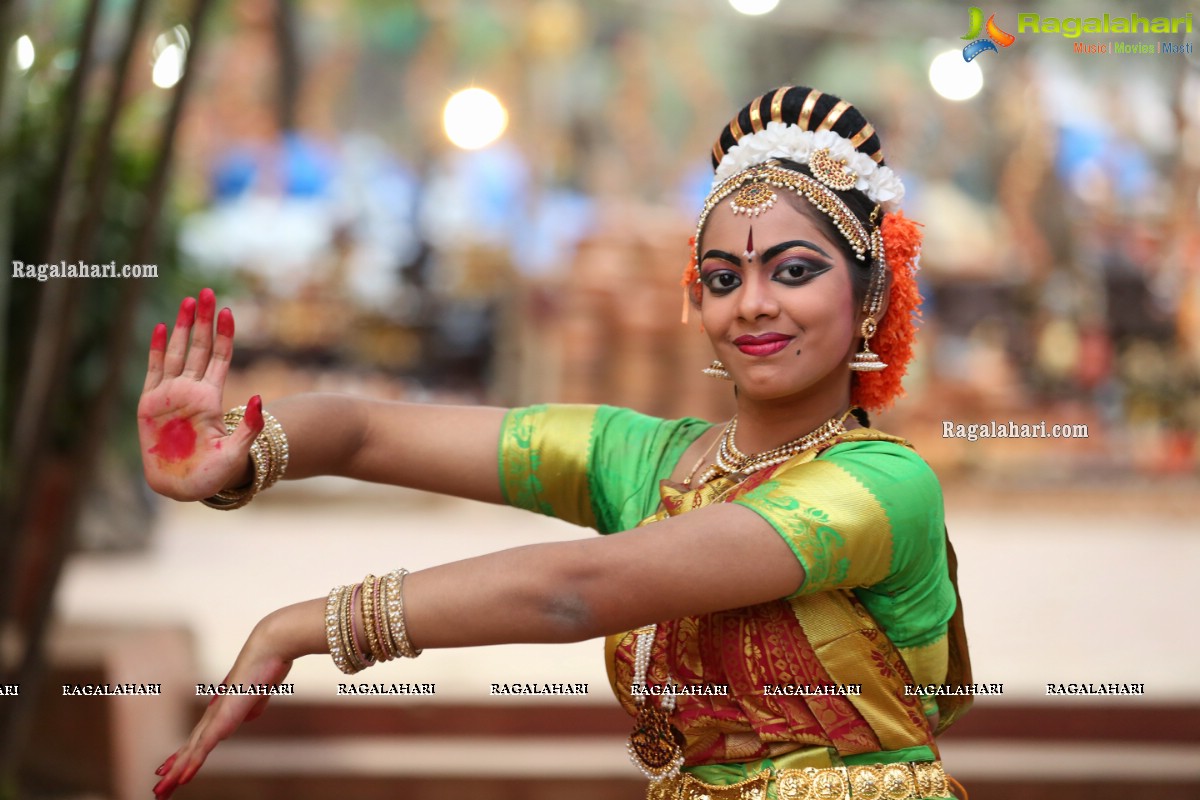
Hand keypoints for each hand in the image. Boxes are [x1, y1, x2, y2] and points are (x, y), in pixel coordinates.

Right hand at [138, 289, 260, 500]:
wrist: (183, 488)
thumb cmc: (214, 475)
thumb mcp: (238, 451)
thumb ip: (249, 427)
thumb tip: (257, 398)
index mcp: (212, 399)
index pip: (219, 358)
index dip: (223, 335)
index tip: (228, 311)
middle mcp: (191, 391)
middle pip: (198, 347)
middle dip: (202, 320)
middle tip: (207, 291)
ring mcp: (169, 396)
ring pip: (176, 353)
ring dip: (180, 326)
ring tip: (188, 300)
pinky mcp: (148, 405)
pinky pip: (152, 372)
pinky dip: (155, 349)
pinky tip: (159, 327)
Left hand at [152, 614, 295, 798]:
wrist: (268, 651)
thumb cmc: (267, 667)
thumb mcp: (260, 694)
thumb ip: (252, 706)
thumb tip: (250, 714)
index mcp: (222, 711)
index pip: (198, 739)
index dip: (182, 755)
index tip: (166, 769)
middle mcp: (214, 715)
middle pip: (188, 749)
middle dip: (172, 770)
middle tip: (158, 790)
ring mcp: (216, 718)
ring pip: (190, 752)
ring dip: (175, 774)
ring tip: (160, 792)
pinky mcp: (222, 719)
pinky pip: (203, 748)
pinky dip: (191, 765)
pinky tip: (182, 778)